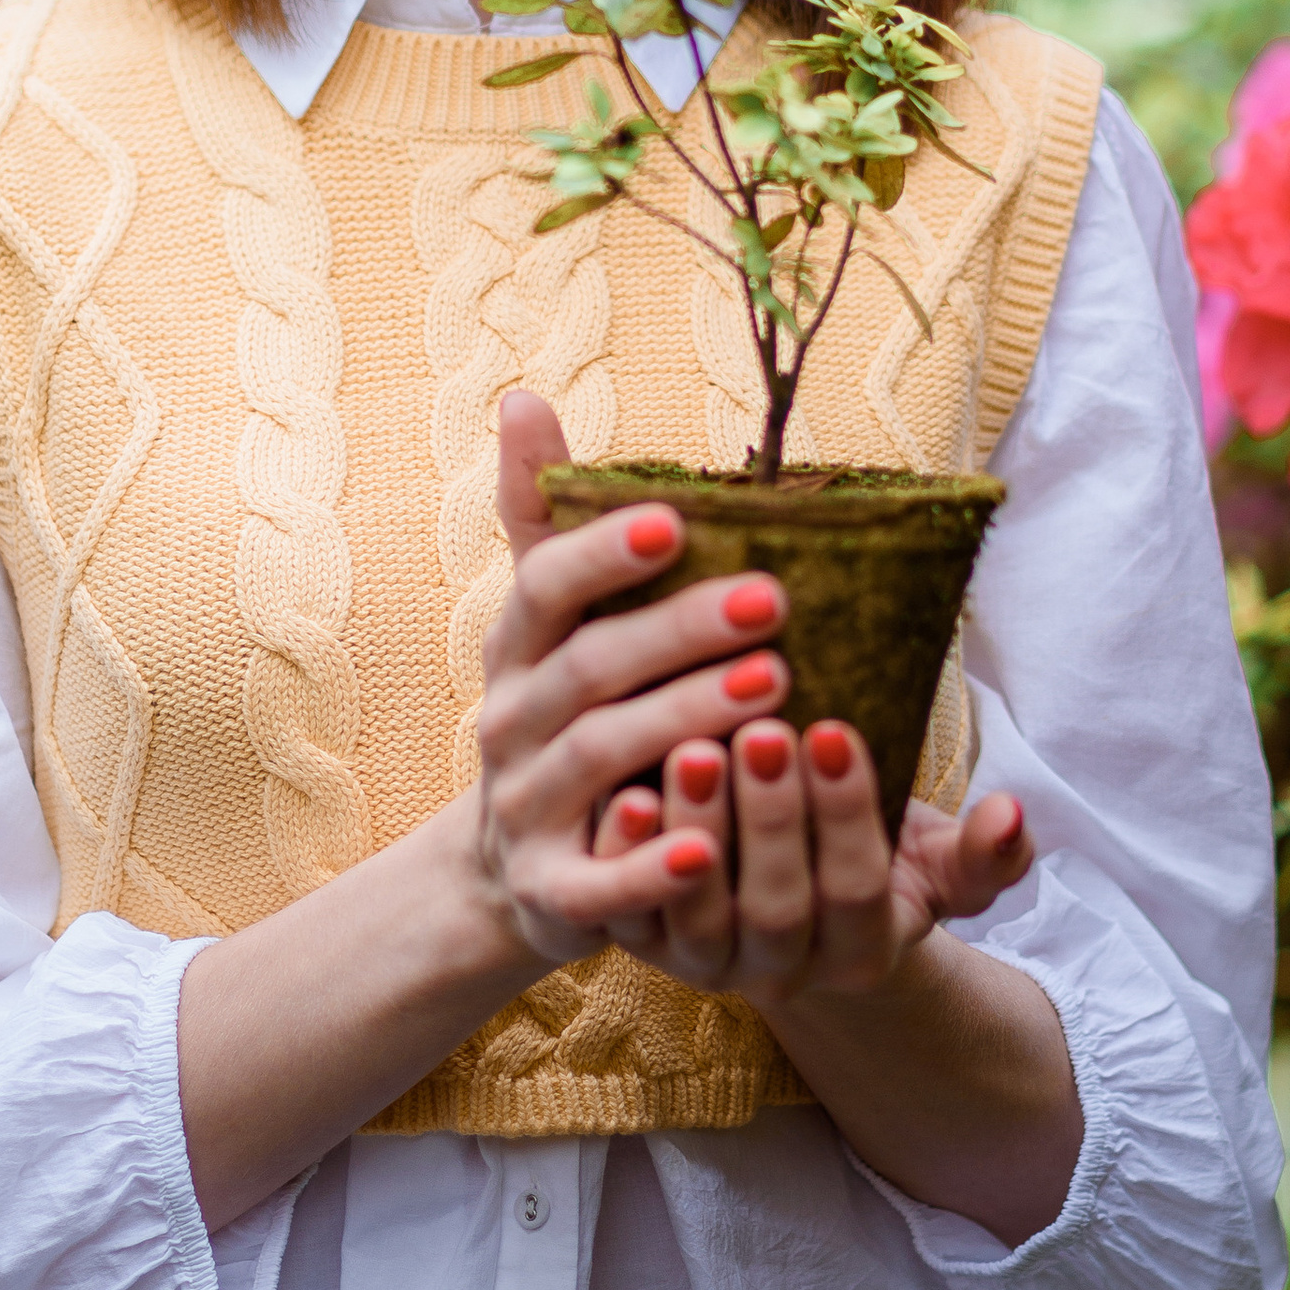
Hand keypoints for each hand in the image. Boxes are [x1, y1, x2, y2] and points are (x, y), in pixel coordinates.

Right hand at [476, 391, 813, 966]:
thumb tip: (523, 396)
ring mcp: (528, 809)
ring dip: (685, 722)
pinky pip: (599, 885)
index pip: (544, 587)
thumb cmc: (560, 717)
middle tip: (777, 601)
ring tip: (777, 690)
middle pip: (591, 669)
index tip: (676, 518)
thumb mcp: (544, 624)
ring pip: (602, 760)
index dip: (603, 554)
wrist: (516, 869)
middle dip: (680, 631)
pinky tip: (711, 850)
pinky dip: (649, 868)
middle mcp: (512, 724)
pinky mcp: (552, 893)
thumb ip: (544, 518)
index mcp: (518, 650)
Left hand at [592, 729, 1036, 1006]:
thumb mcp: (930, 860)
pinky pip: (624, 912)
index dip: (845, 816)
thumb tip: (1014, 815)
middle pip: (775, 908)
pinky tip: (624, 793)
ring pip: (695, 916)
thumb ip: (980, 852)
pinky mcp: (638, 941)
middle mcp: (778, 973)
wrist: (783, 903)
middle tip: (761, 731)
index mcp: (858, 954)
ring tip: (692, 748)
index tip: (836, 730)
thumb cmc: (865, 857)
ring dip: (694, 832)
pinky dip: (621, 856)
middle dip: (770, 820)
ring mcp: (701, 965)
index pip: (856, 890)